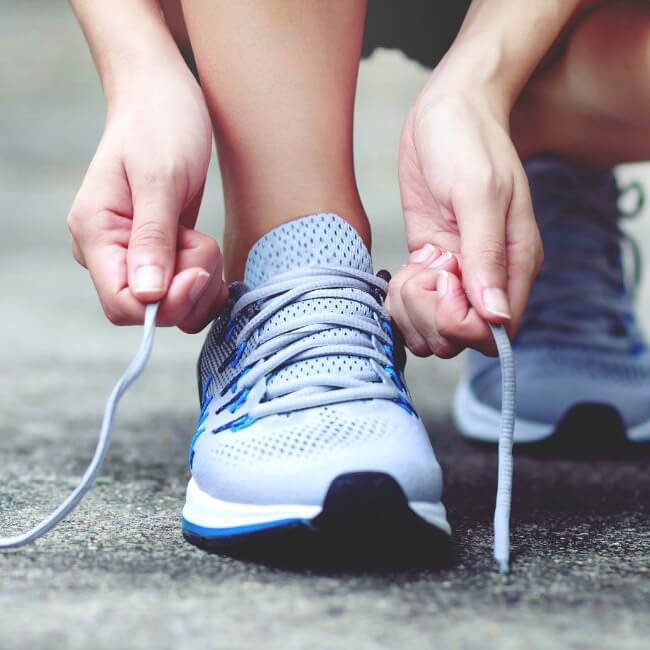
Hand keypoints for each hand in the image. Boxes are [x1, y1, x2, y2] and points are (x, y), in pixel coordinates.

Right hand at [67, 66, 225, 331]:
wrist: (164, 98)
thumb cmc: (159, 124)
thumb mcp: (160, 178)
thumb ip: (152, 238)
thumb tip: (148, 295)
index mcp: (95, 233)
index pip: (121, 304)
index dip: (164, 304)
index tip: (197, 273)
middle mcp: (110, 251)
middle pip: (150, 311)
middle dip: (189, 290)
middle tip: (204, 244)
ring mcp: (134, 255)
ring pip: (171, 306)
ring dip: (201, 284)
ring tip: (204, 239)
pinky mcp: (159, 255)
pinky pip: (183, 293)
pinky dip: (205, 284)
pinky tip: (211, 258)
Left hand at [390, 89, 542, 356]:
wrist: (446, 112)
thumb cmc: (468, 142)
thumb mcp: (478, 192)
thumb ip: (486, 253)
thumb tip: (494, 316)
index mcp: (514, 264)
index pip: (494, 332)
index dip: (460, 321)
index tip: (443, 277)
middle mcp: (488, 277)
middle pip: (459, 338)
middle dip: (430, 314)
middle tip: (424, 269)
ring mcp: (457, 274)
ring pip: (433, 329)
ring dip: (412, 308)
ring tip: (414, 267)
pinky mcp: (431, 266)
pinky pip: (415, 307)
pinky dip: (402, 298)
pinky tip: (406, 267)